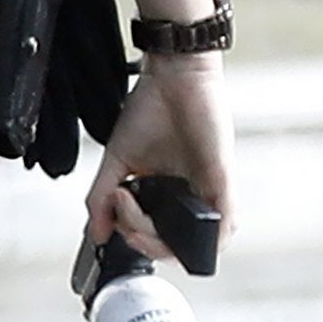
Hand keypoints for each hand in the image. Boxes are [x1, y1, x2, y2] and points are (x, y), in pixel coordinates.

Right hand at [88, 53, 231, 262]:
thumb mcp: (117, 161)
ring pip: (199, 240)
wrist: (172, 77)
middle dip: (143, 242)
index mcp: (166, 191)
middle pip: (174, 244)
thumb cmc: (151, 109)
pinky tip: (177, 229)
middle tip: (121, 218)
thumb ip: (102, 198)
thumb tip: (98, 233)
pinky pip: (224, 221)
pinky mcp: (222, 180)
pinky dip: (206, 235)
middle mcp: (189, 194)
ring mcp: (208, 189)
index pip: (155, 234)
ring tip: (139, 224)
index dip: (133, 238)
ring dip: (166, 244)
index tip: (112, 221)